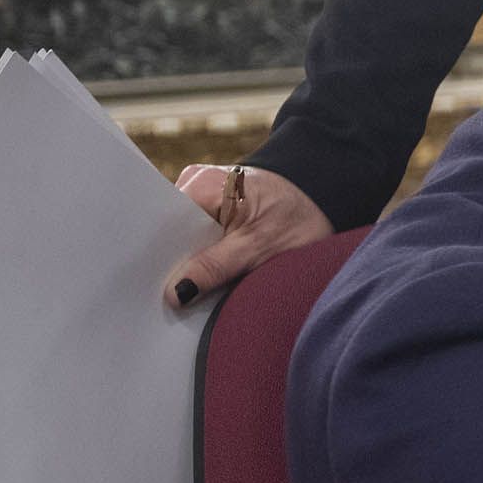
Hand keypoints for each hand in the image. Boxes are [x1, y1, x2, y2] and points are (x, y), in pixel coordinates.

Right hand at [164, 166, 332, 308]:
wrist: (325, 197)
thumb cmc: (299, 215)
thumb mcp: (259, 246)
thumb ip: (216, 266)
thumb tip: (176, 292)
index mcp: (202, 183)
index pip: (164, 223)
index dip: (160, 257)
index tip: (157, 288)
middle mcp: (196, 184)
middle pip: (171, 233)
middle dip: (175, 264)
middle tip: (174, 299)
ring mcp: (203, 196)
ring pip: (184, 239)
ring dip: (190, 264)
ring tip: (189, 292)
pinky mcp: (214, 210)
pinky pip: (198, 239)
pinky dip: (202, 259)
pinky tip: (203, 280)